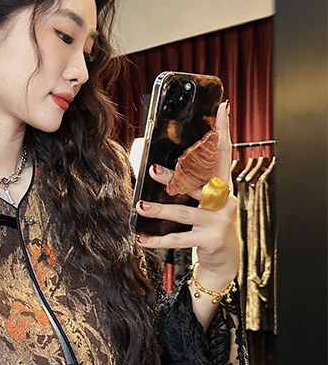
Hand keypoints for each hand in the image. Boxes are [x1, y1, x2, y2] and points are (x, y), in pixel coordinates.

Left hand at [135, 101, 238, 279]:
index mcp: (223, 186)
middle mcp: (224, 200)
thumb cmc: (211, 222)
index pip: (223, 153)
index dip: (224, 130)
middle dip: (174, 177)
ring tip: (140, 205)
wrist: (224, 257)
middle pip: (198, 183)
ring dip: (160, 210)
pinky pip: (178, 239)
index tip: (223, 108)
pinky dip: (158, 240)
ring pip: (184, 212)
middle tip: (152, 169)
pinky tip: (141, 239)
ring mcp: (218, 221)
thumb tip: (170, 163)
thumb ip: (196, 182)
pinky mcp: (209, 239)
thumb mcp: (207, 200)